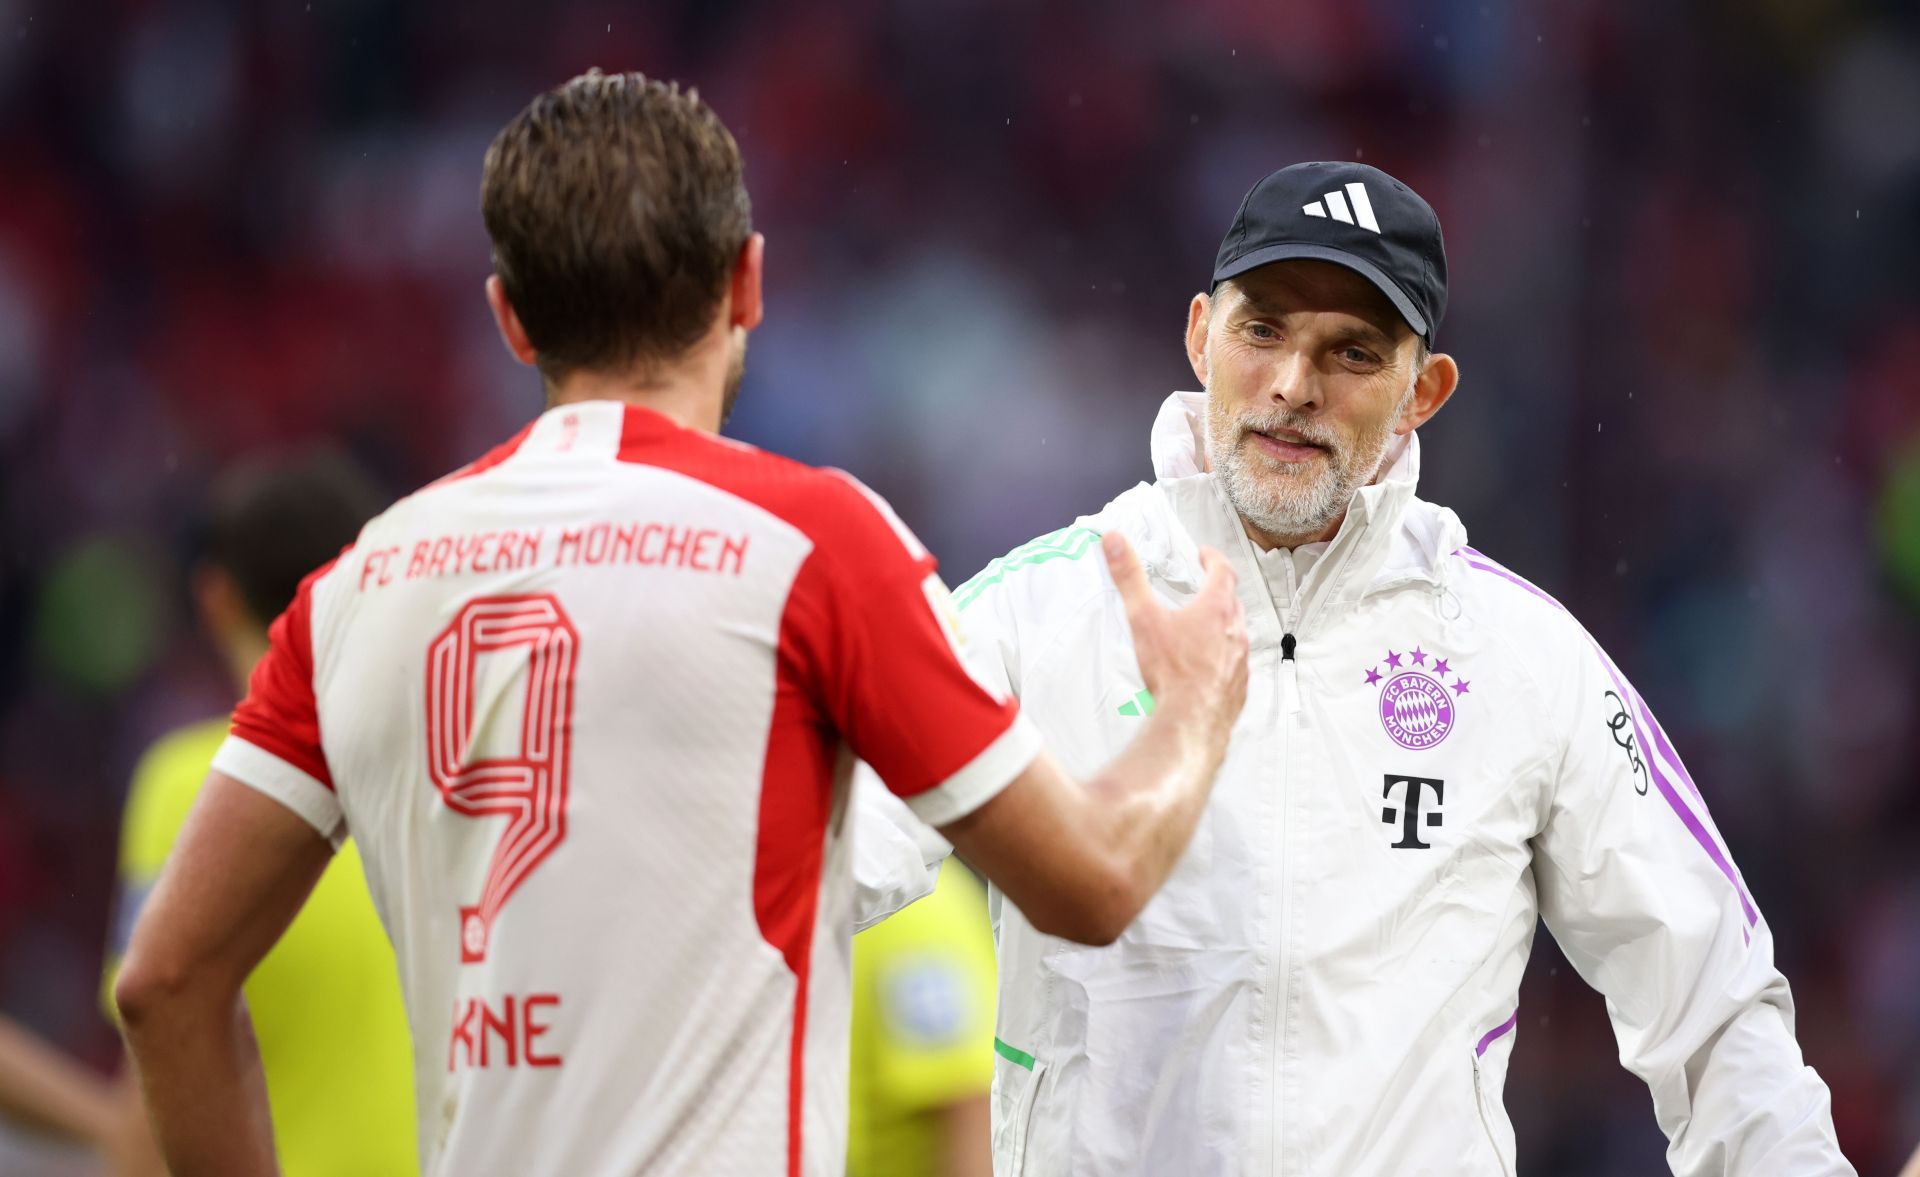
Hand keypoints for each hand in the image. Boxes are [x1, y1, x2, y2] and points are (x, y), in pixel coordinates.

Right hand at [1103, 532, 1247, 729]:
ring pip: (1236, 633)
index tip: (1205, 555)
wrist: (1191, 719)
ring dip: (1223, 625)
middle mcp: (1235, 630)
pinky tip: (1207, 666)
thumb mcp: (1143, 616)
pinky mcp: (1239, 685)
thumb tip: (1115, 542)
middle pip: (1232, 601)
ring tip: (1203, 628)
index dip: (1213, 559)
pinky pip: (1236, 663)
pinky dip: (1224, 657)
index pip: (1222, 571)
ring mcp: (1240, 659)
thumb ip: (1128, 577)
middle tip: (1204, 588)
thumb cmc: (1172, 671)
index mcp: (1215, 608)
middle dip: (1219, 591)